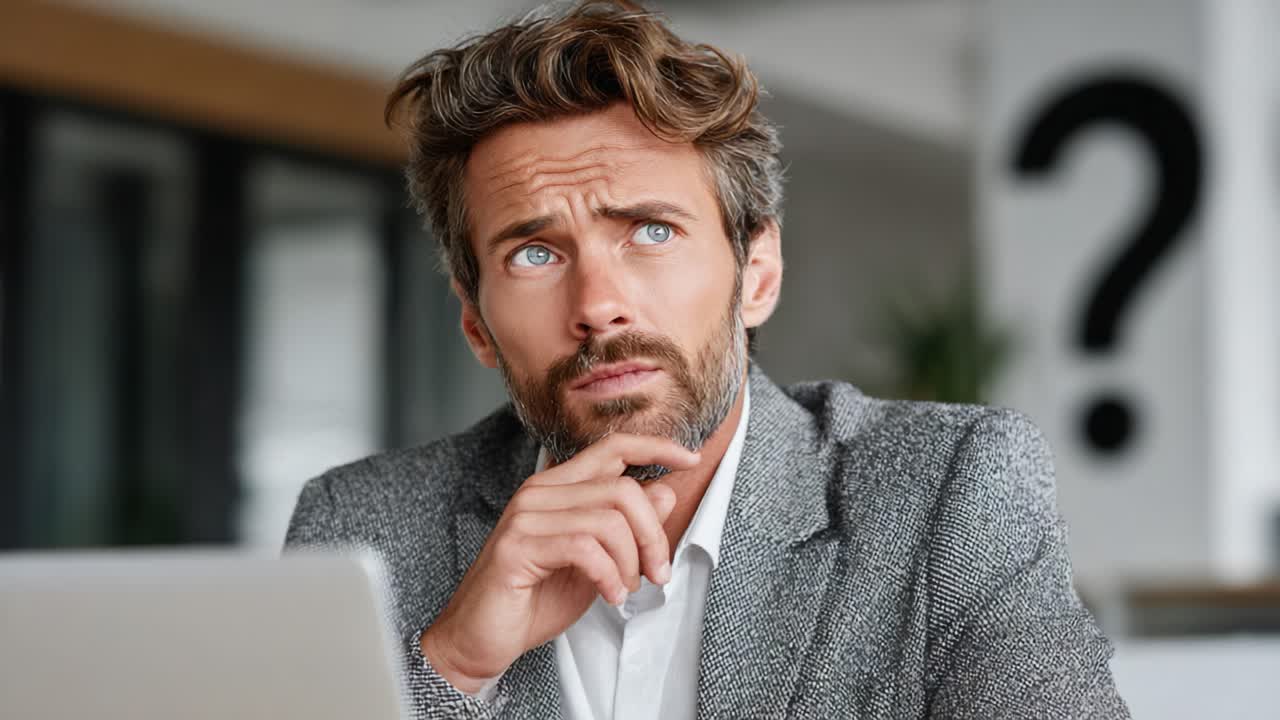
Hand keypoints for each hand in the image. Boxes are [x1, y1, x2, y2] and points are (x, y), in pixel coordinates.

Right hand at [419, 433, 695, 693]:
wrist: (480, 639)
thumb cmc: (533, 600)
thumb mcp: (597, 562)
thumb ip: (626, 528)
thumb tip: (664, 493)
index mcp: (558, 487)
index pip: (613, 447)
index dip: (656, 447)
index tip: (690, 459)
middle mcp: (540, 492)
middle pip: (623, 489)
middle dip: (653, 535)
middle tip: (657, 573)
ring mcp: (526, 517)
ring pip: (608, 519)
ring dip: (631, 562)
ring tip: (625, 589)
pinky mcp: (517, 546)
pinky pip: (585, 547)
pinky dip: (609, 575)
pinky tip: (609, 597)